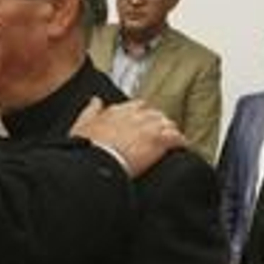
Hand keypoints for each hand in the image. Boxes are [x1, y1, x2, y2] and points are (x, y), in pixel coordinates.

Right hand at [71, 99, 185, 178]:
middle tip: (159, 133)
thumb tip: (95, 100)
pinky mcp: (159, 141)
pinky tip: (182, 147)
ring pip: (168, 124)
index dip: (143, 114)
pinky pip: (177, 138)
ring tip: (173, 140)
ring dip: (170, 132)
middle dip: (158, 122)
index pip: (137, 106)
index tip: (143, 122)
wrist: (98, 163)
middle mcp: (136, 115)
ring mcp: (149, 127)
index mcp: (118, 111)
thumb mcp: (81, 126)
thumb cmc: (88, 149)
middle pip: (155, 114)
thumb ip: (90, 110)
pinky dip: (181, 142)